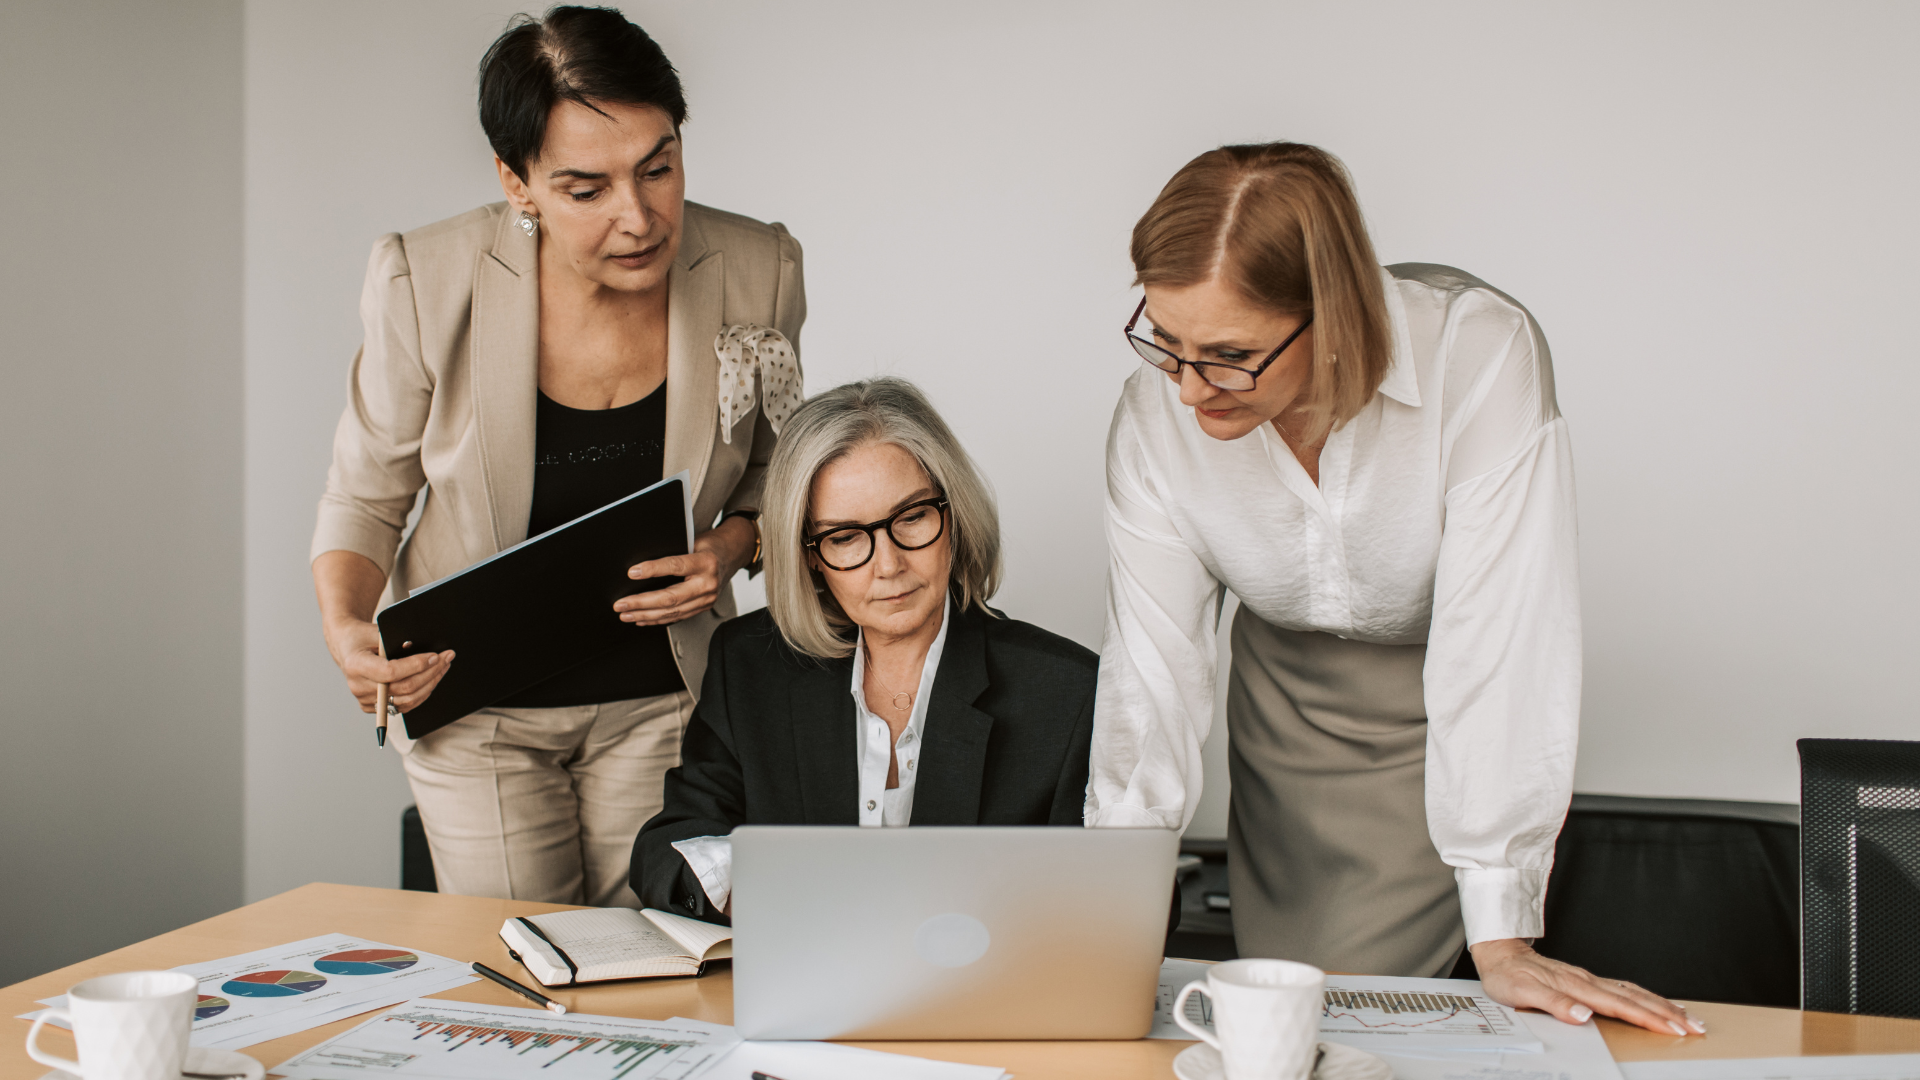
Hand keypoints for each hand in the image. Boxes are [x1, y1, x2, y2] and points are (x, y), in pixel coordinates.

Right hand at [324, 615, 454, 713]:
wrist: (347, 648)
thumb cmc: (362, 637)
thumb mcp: (376, 631)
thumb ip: (397, 641)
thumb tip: (426, 654)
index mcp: (356, 665)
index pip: (391, 672)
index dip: (416, 665)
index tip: (435, 656)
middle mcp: (358, 686)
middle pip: (404, 688)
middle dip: (430, 673)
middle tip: (446, 658)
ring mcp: (365, 700)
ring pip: (408, 700)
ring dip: (430, 684)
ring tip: (443, 667)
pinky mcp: (373, 707)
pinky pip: (403, 706)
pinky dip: (421, 694)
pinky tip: (431, 680)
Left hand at [615, 516, 756, 626]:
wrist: (732, 555)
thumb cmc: (710, 546)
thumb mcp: (694, 541)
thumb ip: (673, 552)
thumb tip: (642, 564)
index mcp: (706, 562)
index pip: (675, 566)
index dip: (652, 570)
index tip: (632, 572)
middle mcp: (708, 583)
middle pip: (671, 598)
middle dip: (641, 602)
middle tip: (621, 604)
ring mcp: (707, 599)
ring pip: (672, 612)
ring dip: (646, 615)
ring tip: (626, 614)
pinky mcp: (703, 607)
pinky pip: (678, 617)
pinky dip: (658, 619)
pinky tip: (642, 619)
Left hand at [1471, 938, 1704, 1035]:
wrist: (1499, 952)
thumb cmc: (1507, 975)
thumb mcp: (1521, 993)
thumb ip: (1554, 1004)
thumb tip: (1584, 1016)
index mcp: (1577, 987)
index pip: (1621, 1006)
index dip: (1649, 1019)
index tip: (1675, 1030)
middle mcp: (1588, 981)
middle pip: (1636, 999)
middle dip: (1668, 1015)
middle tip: (1697, 1028)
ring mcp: (1589, 979)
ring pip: (1634, 992)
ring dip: (1662, 1006)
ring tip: (1688, 1017)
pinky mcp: (1586, 980)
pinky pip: (1624, 989)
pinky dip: (1645, 997)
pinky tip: (1654, 1002)